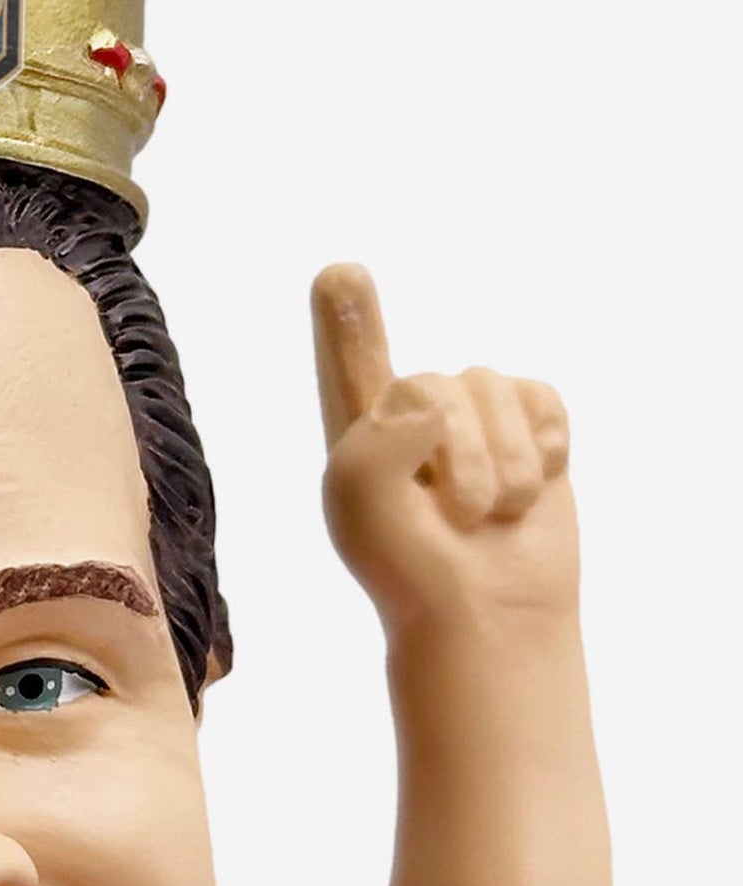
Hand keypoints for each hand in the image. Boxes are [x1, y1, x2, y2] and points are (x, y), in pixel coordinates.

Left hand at [311, 263, 577, 629]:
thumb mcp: (362, 505)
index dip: (347, 317)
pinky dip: (544, 451)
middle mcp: (412, 410)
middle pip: (434, 385)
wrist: (486, 613)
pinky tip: (529, 489)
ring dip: (501, 467)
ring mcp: (474, 415)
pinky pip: (545, 401)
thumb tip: (437, 402)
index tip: (338, 272)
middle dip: (454, 460)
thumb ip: (378, 439)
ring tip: (485, 513)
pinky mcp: (531, 424)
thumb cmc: (411, 566)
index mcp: (356, 428)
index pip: (347, 360)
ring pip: (493, 389)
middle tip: (451, 518)